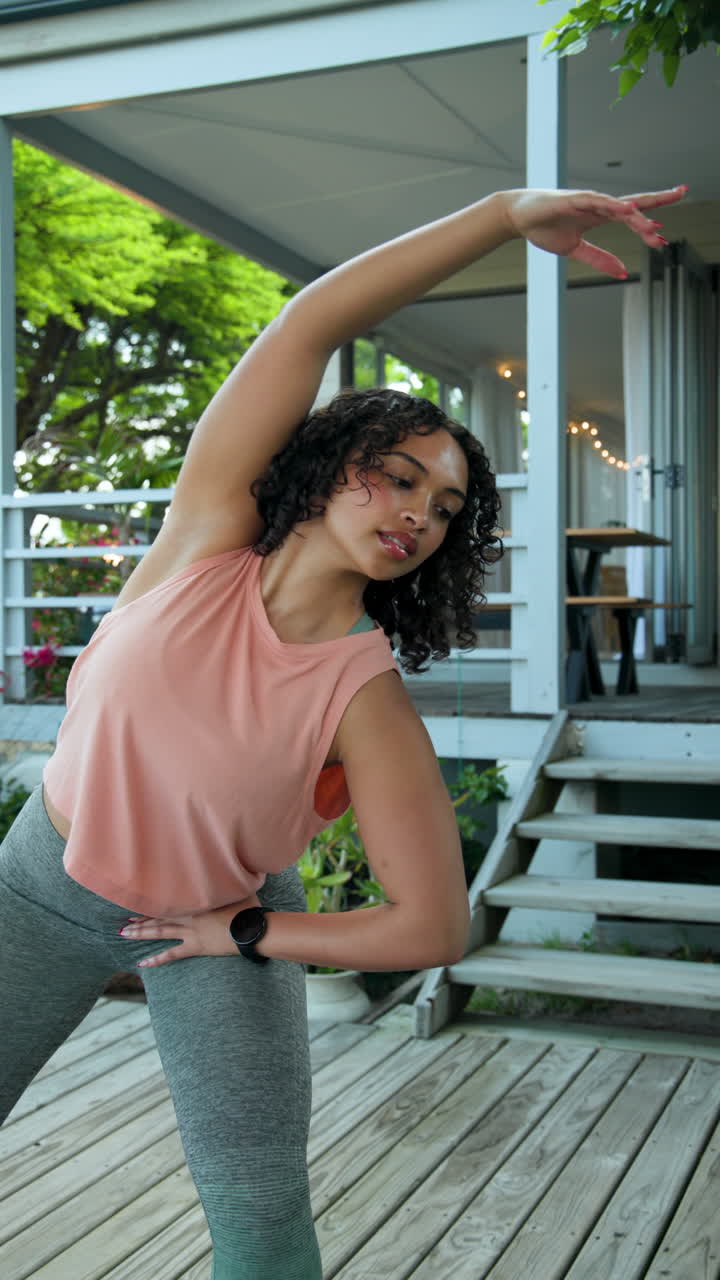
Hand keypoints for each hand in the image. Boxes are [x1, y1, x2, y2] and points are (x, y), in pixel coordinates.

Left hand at [119, 893, 262, 968]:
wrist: (251, 928)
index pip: (170, 901)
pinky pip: (172, 954)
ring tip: (124, 934)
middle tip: (124, 923)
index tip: (139, 903)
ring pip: (160, 932)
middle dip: (140, 920)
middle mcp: (189, 915)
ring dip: (141, 933)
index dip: (154, 903)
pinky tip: (143, 963)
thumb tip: (235, 870)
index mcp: (197, 901)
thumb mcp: (239, 891)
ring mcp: (190, 932)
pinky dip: (157, 959)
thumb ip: (232, 884)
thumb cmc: (249, 909)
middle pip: (159, 916)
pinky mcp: (195, 947)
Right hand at [500, 185, 687, 277]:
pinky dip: (612, 206)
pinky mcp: (572, 200)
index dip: (651, 217)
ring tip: (653, 228)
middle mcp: (598, 205)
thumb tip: (623, 272)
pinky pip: (597, 202)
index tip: (666, 231)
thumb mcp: (575, 249)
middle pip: (634, 202)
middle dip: (658, 199)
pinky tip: (627, 210)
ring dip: (637, 216)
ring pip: (618, 206)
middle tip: (683, 194)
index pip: (632, 214)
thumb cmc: (544, 229)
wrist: (517, 218)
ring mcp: (586, 201)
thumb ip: (599, 258)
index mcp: (600, 216)